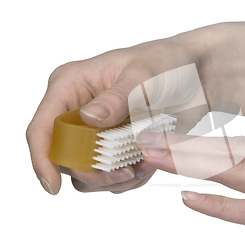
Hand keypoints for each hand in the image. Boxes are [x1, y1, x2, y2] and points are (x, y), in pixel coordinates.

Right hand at [26, 30, 212, 194]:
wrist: (196, 75)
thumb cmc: (167, 63)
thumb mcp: (144, 75)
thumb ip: (117, 98)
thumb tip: (88, 118)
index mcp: (72, 86)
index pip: (43, 128)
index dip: (42, 159)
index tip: (52, 187)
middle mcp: (77, 111)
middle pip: (63, 158)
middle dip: (91, 173)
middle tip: (125, 173)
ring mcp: (97, 132)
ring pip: (86, 174)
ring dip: (113, 179)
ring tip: (143, 166)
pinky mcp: (116, 147)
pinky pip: (111, 176)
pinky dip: (129, 178)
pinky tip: (149, 164)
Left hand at [136, 133, 244, 250]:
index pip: (242, 144)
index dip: (203, 140)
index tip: (175, 134)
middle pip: (226, 152)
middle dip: (183, 144)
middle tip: (145, 134)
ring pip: (231, 172)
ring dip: (188, 163)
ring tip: (153, 154)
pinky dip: (217, 205)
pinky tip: (188, 198)